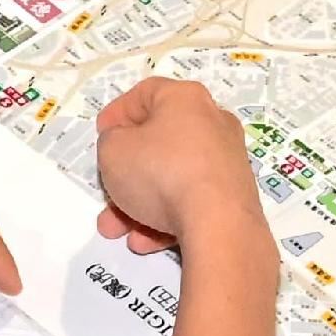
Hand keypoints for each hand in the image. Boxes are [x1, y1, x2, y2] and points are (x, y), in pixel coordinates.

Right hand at [90, 77, 262, 256]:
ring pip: (171, 179)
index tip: (102, 134)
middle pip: (158, 144)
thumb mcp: (113, 151)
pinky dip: (166, 219)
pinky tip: (144, 241)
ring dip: (139, 204)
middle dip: (125, 174)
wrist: (219, 224)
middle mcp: (212, 124)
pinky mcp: (234, 197)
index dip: (119, 112)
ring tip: (116, 231)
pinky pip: (191, 202)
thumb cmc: (161, 172)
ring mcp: (226, 162)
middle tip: (106, 193)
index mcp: (186, 100)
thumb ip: (111, 143)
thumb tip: (125, 148)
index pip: (146, 94)